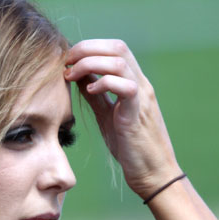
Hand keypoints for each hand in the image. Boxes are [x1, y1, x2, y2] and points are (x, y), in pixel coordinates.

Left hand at [64, 39, 182, 198]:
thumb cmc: (129, 146)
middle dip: (87, 48)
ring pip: (120, 62)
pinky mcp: (138, 114)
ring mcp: (142, 97)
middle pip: (117, 47)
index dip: (89, 46)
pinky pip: (126, 87)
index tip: (69, 59)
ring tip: (72, 75)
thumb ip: (95, 95)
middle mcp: (141, 84)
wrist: (152, 173)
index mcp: (133, 82)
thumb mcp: (107, 115)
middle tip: (66, 62)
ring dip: (90, 63)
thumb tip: (78, 77)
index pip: (114, 48)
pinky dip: (105, 83)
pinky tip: (90, 92)